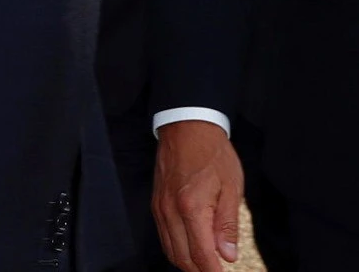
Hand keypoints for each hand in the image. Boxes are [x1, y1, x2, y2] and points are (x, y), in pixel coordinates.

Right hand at [153, 120, 244, 271]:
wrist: (186, 129)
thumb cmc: (212, 154)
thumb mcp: (231, 188)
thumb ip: (227, 224)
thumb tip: (228, 254)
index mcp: (191, 207)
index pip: (201, 254)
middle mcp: (170, 210)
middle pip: (182, 257)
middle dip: (200, 271)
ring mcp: (160, 207)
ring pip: (170, 249)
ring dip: (188, 263)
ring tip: (207, 266)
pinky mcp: (156, 203)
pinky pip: (164, 235)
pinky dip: (177, 249)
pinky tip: (192, 249)